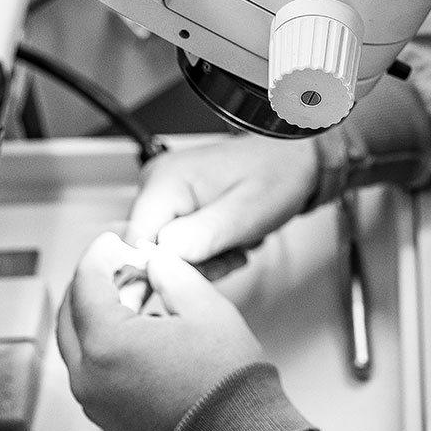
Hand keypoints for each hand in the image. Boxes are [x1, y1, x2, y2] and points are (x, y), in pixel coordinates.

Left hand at [57, 233, 264, 430]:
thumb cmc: (224, 381)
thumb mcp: (205, 308)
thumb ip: (173, 274)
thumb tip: (157, 261)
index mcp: (107, 344)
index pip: (86, 283)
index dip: (100, 254)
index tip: (114, 241)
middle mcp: (88, 374)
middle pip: (70, 313)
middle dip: (93, 282)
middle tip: (120, 264)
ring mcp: (93, 398)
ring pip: (78, 341)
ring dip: (98, 312)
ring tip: (135, 294)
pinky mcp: (105, 414)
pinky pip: (91, 367)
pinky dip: (104, 340)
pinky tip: (139, 328)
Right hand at [125, 134, 319, 264]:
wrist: (295, 163)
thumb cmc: (278, 175)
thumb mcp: (247, 210)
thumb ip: (205, 234)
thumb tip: (164, 256)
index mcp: (165, 180)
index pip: (135, 244)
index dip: (165, 268)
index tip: (204, 268)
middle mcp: (158, 186)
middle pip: (152, 252)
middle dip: (194, 264)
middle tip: (231, 252)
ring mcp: (167, 197)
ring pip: (169, 255)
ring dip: (206, 260)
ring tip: (236, 242)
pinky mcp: (178, 208)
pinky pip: (181, 247)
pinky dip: (208, 253)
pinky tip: (231, 240)